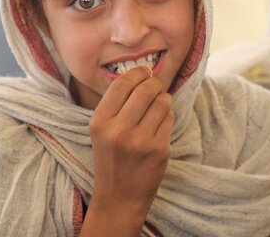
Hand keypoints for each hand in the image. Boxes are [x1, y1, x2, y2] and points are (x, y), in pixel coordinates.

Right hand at [81, 66, 173, 235]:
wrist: (119, 198)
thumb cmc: (111, 159)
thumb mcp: (101, 130)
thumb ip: (116, 103)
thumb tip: (140, 72)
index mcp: (100, 122)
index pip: (122, 84)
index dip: (137, 72)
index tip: (145, 71)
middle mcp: (118, 130)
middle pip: (146, 89)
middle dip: (154, 83)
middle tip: (155, 86)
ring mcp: (140, 141)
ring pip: (162, 101)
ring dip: (163, 99)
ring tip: (157, 107)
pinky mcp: (159, 150)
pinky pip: (169, 119)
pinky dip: (166, 118)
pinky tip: (158, 127)